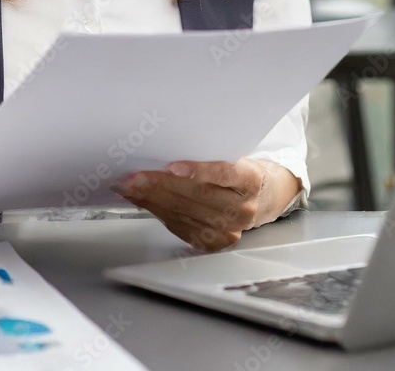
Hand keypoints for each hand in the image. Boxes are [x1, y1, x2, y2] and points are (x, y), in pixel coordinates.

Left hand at [112, 158, 299, 250]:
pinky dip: (158, 212)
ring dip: (153, 199)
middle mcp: (242, 208)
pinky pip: (181, 226)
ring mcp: (229, 229)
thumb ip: (208, 155)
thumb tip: (164, 151)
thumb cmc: (242, 171)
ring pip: (185, 212)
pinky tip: (143, 201)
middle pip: (198, 195)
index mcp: (250, 180)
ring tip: (131, 187)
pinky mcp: (215, 243)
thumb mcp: (235, 155)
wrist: (263, 197)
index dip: (198, 171)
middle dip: (161, 184)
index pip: (224, 174)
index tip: (172, 166)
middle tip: (135, 176)